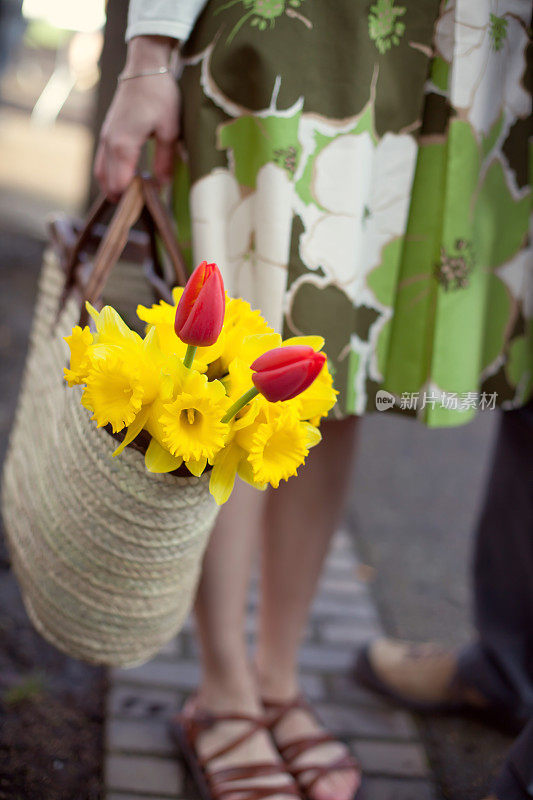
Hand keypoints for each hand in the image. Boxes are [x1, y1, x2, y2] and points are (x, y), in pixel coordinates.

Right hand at [94, 36, 179, 199]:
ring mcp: (105, 137)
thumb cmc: (160, 96)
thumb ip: (165, 160)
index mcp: (124, 145)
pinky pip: (103, 161)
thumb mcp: (170, 130)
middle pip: (107, 182)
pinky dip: (110, 175)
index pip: (120, 184)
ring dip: (113, 187)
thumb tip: (162, 185)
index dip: (131, 200)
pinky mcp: (107, 133)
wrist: (145, 68)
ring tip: (131, 199)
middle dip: (121, 198)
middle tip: (139, 209)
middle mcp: (109, 143)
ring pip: (101, 173)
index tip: (146, 208)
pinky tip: (125, 180)